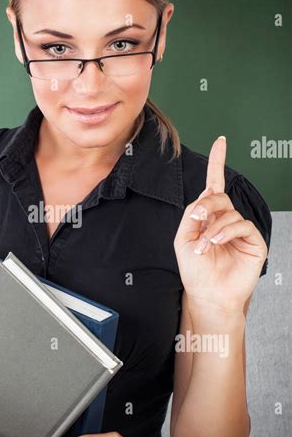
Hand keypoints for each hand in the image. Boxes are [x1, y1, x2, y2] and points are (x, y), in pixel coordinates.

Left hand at [173, 136, 267, 313]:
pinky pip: (242, 225)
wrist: (208, 294)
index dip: (218, 163)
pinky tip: (216, 242)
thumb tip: (204, 200)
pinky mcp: (253, 241)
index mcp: (208, 217)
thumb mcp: (183, 239)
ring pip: (229, 212)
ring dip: (214, 227)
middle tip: (198, 219)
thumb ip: (191, 215)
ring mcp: (240, 230)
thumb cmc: (195, 271)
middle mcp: (226, 220)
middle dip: (207, 205)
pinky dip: (226, 232)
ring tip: (204, 245)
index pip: (214, 185)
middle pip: (219, 196)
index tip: (221, 142)